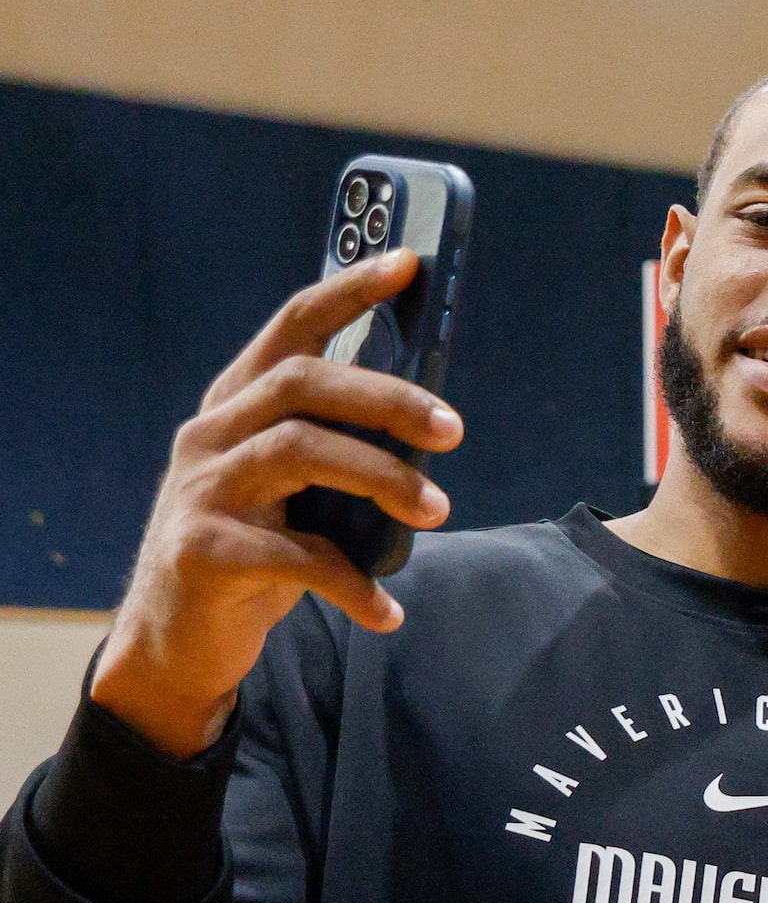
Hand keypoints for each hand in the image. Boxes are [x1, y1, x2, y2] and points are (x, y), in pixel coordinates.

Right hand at [92, 248, 462, 757]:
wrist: (180, 638)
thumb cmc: (258, 550)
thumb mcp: (297, 490)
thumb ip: (340, 447)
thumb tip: (434, 419)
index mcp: (238, 405)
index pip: (291, 326)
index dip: (348, 290)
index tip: (410, 264)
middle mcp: (211, 434)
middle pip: (300, 384)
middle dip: (386, 398)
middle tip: (453, 430)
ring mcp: (200, 490)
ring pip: (296, 452)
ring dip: (381, 478)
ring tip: (436, 512)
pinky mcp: (199, 552)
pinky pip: (294, 557)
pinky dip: (353, 585)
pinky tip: (387, 613)